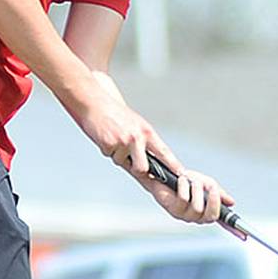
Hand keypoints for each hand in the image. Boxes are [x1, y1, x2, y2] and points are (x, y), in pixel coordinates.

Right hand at [75, 76, 232, 223]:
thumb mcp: (135, 125)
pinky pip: (110, 155)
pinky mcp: (108, 144)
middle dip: (137, 170)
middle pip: (143, 168)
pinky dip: (106, 149)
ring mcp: (123, 141)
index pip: (164, 153)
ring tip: (114, 140)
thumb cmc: (116, 115)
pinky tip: (105, 137)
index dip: (174, 166)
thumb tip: (149, 164)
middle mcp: (138, 138)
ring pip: (123, 162)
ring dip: (118, 156)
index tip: (183, 176)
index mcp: (147, 133)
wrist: (95, 102)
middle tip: (131, 162)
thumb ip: (144, 142)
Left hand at [146, 159, 234, 224]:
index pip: (224, 223)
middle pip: (212, 216)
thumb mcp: (206, 183)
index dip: (234, 230)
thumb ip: (218, 193)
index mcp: (207, 211)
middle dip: (213, 199)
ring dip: (196, 188)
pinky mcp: (174, 210)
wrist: (163, 174)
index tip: (244, 236)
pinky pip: (184, 199)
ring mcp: (185, 215)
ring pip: (197, 207)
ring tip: (190, 180)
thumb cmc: (185, 180)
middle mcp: (197, 216)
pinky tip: (181, 180)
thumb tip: (232, 203)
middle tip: (211, 187)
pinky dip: (184, 186)